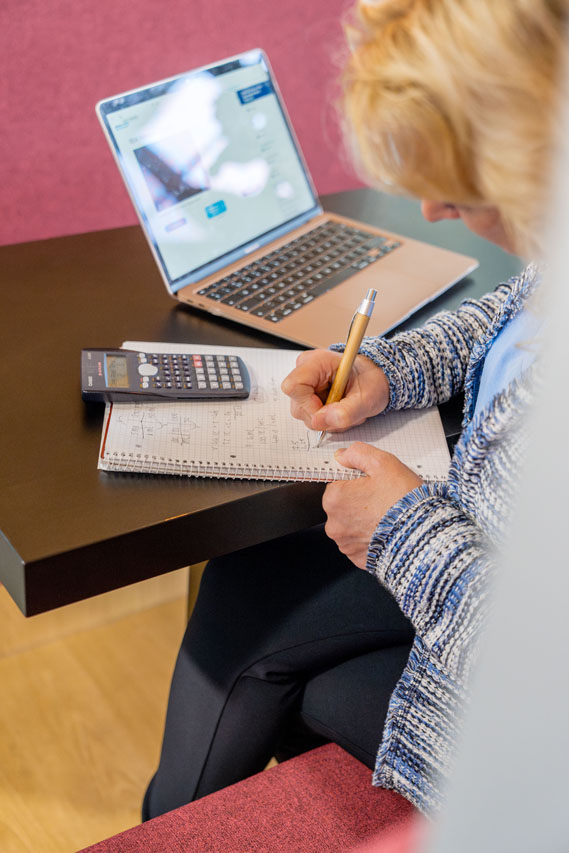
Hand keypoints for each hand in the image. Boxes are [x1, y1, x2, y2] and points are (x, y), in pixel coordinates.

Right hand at [281, 349, 389, 431]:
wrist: (375, 379)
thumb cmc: (372, 380)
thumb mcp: (366, 398)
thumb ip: (345, 412)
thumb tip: (319, 422)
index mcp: (317, 362)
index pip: (293, 386)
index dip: (308, 405)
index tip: (329, 409)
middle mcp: (306, 370)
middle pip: (298, 406)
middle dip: (323, 416)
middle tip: (345, 410)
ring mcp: (305, 384)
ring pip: (304, 415)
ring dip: (328, 420)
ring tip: (346, 410)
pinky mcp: (307, 395)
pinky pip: (311, 417)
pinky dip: (328, 420)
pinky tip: (340, 411)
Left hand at [322, 442, 423, 567]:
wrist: (422, 536)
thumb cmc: (403, 501)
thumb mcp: (383, 463)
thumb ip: (358, 454)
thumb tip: (343, 455)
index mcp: (334, 499)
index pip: (338, 483)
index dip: (357, 481)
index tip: (372, 484)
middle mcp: (334, 524)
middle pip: (343, 505)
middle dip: (359, 501)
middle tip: (383, 498)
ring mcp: (345, 543)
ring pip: (351, 524)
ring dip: (364, 520)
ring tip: (386, 515)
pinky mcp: (357, 558)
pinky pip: (360, 543)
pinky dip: (370, 537)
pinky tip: (386, 530)